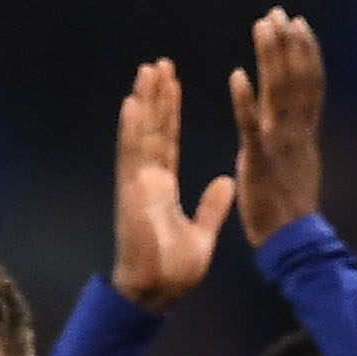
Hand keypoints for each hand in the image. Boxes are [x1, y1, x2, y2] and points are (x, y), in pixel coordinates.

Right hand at [111, 60, 233, 308]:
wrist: (156, 292)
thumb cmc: (174, 271)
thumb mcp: (203, 232)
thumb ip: (212, 206)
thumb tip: (226, 181)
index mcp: (163, 188)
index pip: (167, 141)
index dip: (169, 112)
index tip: (172, 84)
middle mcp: (147, 180)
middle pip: (152, 130)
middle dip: (156, 97)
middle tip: (159, 64)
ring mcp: (136, 185)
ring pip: (140, 134)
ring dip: (144, 102)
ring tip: (148, 70)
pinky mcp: (131, 193)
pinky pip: (130, 156)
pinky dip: (130, 129)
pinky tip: (131, 103)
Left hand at [226, 8, 325, 243]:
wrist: (292, 243)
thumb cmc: (291, 210)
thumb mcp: (299, 165)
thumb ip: (297, 139)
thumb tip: (299, 119)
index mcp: (305, 134)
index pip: (310, 83)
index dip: (305, 52)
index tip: (297, 23)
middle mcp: (297, 133)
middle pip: (297, 80)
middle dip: (288, 45)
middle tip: (278, 13)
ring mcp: (280, 146)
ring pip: (278, 94)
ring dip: (270, 59)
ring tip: (262, 28)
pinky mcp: (260, 162)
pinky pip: (251, 127)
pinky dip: (245, 101)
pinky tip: (236, 75)